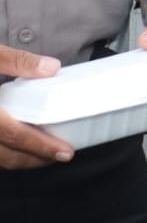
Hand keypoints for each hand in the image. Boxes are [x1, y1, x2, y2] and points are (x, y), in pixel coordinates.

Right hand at [0, 46, 73, 168]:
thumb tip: (52, 68)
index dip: (40, 146)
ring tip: (41, 154)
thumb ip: (16, 61)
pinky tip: (14, 148)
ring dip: (18, 161)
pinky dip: (1, 156)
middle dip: (34, 160)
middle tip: (60, 156)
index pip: (12, 135)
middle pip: (4, 156)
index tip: (65, 152)